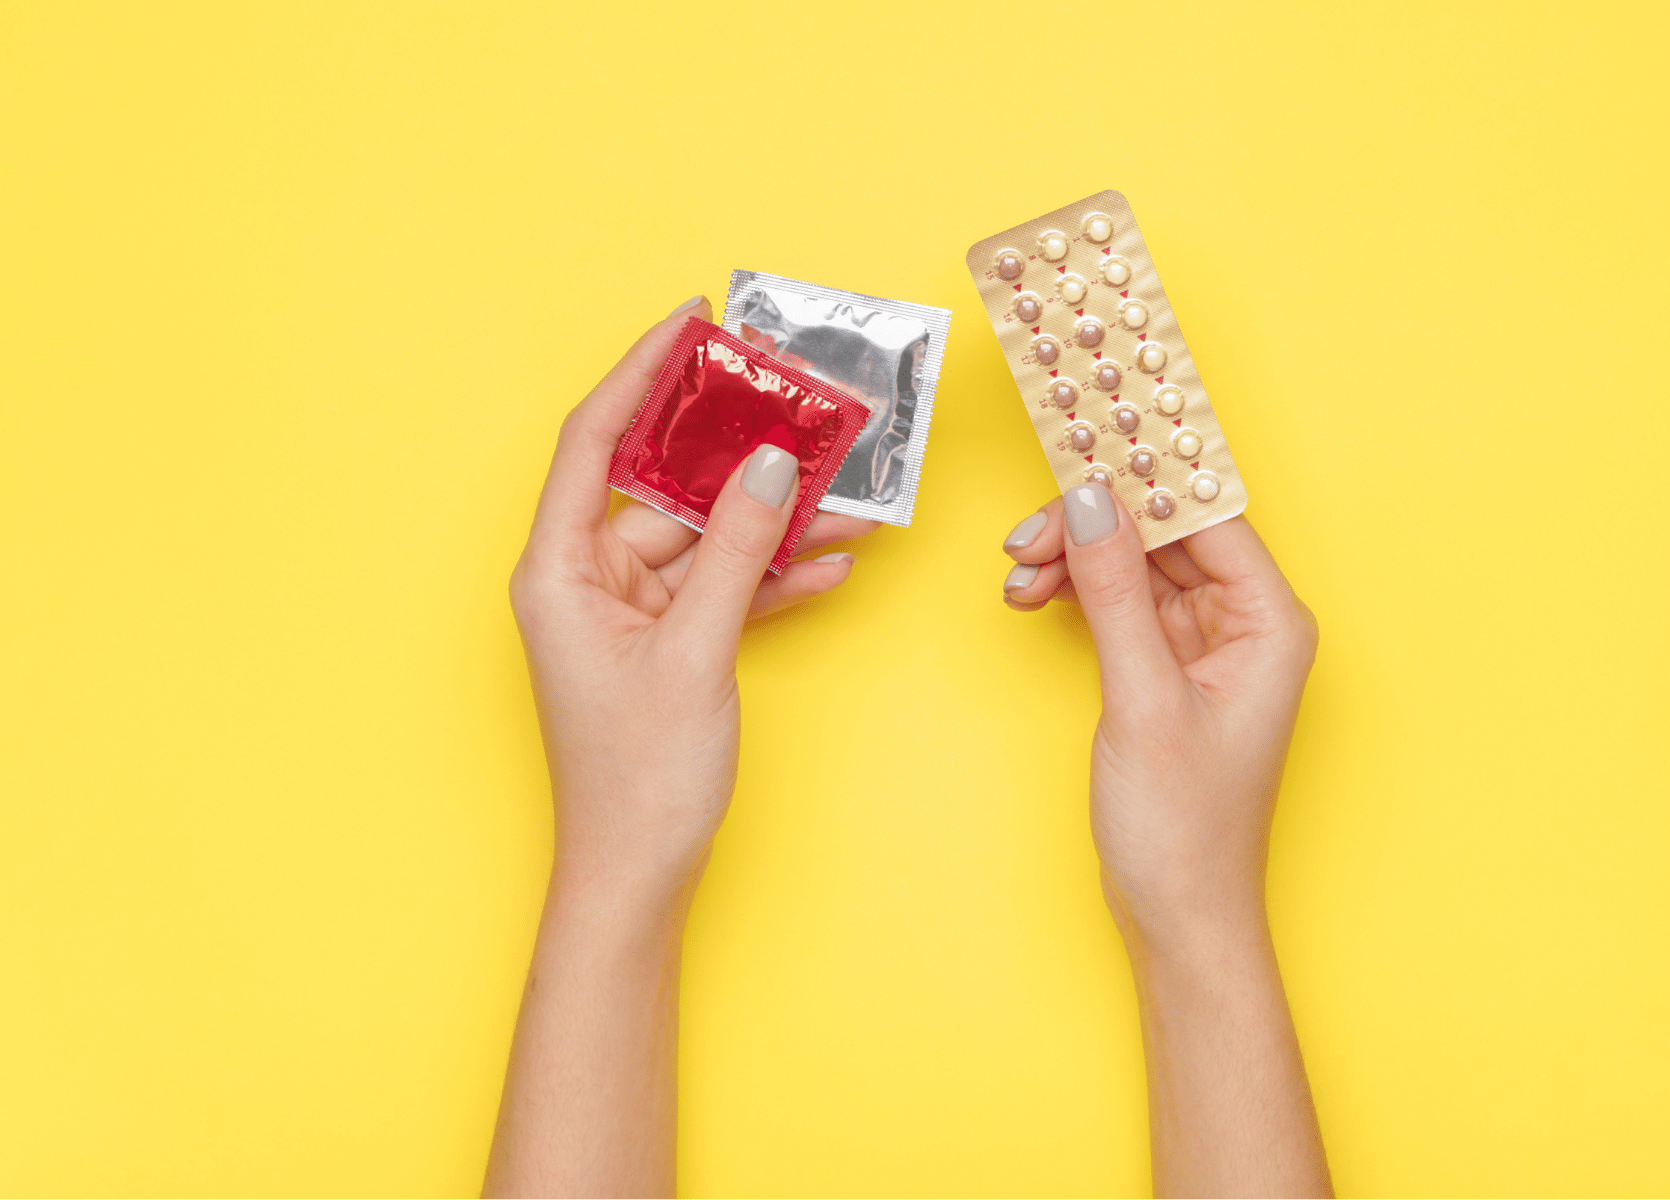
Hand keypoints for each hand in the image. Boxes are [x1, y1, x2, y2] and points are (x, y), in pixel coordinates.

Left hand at [487, 297, 871, 1196]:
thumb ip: (736, 550)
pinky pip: (721, 587)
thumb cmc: (639, 777)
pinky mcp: (664, 643)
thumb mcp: (697, 649)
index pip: (595, 441)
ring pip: (707, 538)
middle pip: (666, 486)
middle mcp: (586, 579)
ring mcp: (627, 612)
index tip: (692, 323)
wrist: (638, 874)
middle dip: (740, 455)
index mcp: (559, 569)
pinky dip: (771, 577)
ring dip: (774, 523)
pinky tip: (831, 564)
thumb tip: (773, 466)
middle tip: (797, 406)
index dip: (641, 373)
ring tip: (847, 499)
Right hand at [1000, 484, 1329, 1196]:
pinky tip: (1032, 599)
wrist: (1177, 917)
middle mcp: (1246, 624)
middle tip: (1025, 534)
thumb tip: (1087, 499)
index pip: (1206, 514)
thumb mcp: (1141, 697)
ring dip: (1072, 560)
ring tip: (1017, 577)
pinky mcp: (1169, 669)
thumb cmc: (1183, 828)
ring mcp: (1207, 646)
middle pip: (1164, 532)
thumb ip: (1114, 591)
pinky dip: (1075, 594)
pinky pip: (1122, 602)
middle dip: (1089, 525)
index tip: (1085, 437)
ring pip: (1135, 563)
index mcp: (1270, 623)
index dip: (1142, 475)